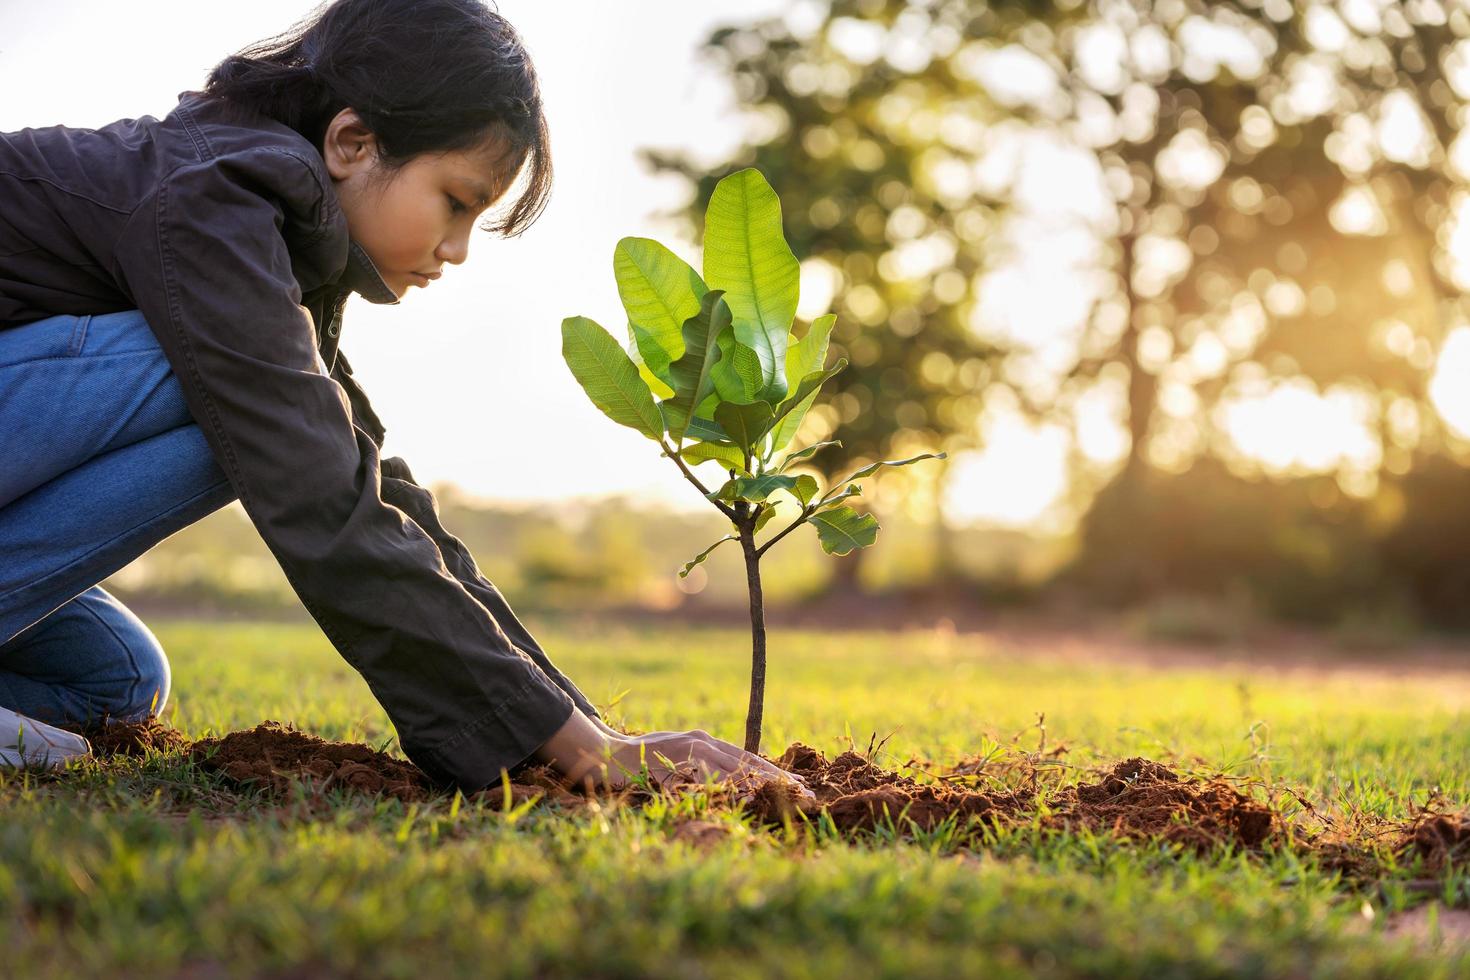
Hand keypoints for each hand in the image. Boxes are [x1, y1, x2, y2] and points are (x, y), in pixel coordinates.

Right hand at [536, 710, 812, 801]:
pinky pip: (700, 778)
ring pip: (730, 769)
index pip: (750, 759)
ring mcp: (685, 749)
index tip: (805, 789)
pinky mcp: (669, 761)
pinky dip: (722, 789)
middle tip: (809, 797)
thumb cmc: (642, 763)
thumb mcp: (679, 765)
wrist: (601, 751)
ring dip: (759, 786)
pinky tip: (742, 799)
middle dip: (779, 781)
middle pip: (748, 762)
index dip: (778, 774)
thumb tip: (735, 790)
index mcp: (706, 743)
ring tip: (785, 800)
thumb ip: (703, 771)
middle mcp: (700, 741)